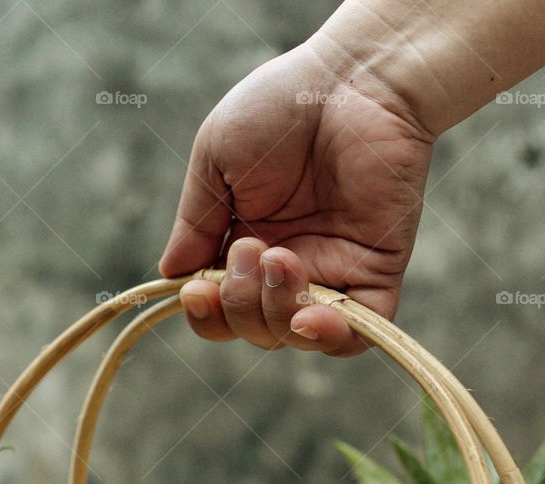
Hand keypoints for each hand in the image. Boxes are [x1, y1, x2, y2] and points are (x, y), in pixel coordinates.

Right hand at [158, 43, 433, 356]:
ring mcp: (333, 273)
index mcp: (246, 244)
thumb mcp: (215, 160)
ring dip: (274, 310)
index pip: (221, 309)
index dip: (206, 315)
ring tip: (278, 258)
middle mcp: (289, 267)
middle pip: (253, 329)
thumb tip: (170, 277)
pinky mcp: (374, 273)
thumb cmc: (282, 106)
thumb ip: (194, 223)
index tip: (197, 291)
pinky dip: (329, 341)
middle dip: (239, 303)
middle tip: (250, 246)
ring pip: (294, 335)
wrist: (356, 80)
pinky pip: (354, 337)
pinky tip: (309, 319)